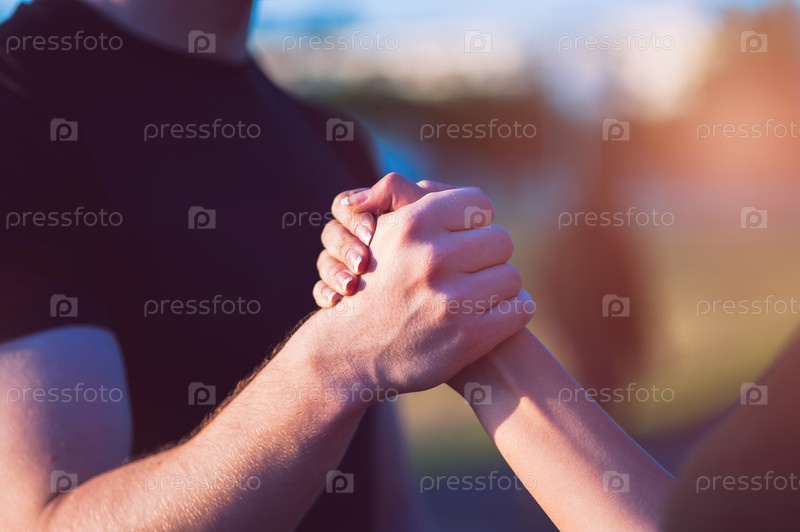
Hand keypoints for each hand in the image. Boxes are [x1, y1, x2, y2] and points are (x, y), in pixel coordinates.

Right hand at [310, 173, 532, 393]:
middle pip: (500, 240)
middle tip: (472, 272)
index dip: (476, 222)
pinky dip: (510, 313)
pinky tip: (491, 316)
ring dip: (499, 287)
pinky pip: (520, 308)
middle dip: (489, 256)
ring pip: (511, 276)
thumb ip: (399, 196)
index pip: (478, 204)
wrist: (350, 352)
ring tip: (478, 296)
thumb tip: (431, 183)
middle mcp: (432, 258)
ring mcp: (452, 299)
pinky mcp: (469, 335)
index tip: (466, 239)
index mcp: (413, 224)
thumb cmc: (370, 286)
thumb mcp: (377, 233)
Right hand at [313, 174, 454, 306]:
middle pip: (331, 233)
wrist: (458, 293)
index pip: (347, 204)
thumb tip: (361, 199)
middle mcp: (357, 238)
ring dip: (333, 271)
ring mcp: (349, 267)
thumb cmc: (452, 248)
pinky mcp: (346, 295)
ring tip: (350, 286)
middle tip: (362, 263)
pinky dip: (325, 294)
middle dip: (344, 246)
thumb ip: (401, 194)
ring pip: (324, 261)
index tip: (372, 233)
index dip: (354, 215)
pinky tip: (335, 302)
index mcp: (373, 214)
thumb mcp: (430, 218)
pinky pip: (321, 290)